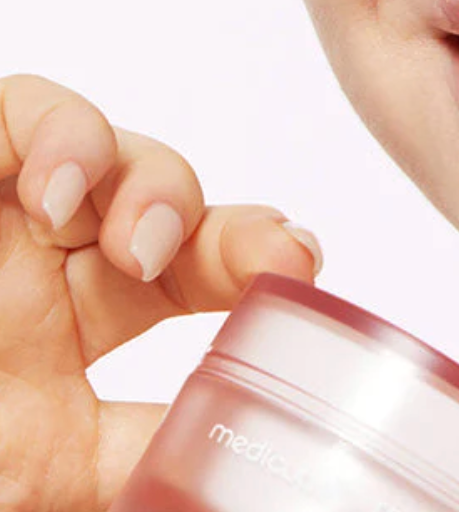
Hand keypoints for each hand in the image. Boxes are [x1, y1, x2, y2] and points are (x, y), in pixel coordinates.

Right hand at [0, 74, 323, 509]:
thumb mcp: (18, 472)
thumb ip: (115, 464)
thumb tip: (222, 474)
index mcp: (57, 343)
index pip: (192, 290)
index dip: (262, 268)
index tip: (308, 274)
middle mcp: (35, 267)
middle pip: (175, 212)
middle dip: (237, 224)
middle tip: (274, 256)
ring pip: (115, 154)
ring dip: (154, 184)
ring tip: (145, 244)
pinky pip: (22, 105)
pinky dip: (60, 131)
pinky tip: (57, 191)